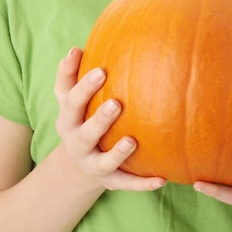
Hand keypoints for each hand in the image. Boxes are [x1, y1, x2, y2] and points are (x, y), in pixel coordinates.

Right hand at [54, 47, 165, 190]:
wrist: (79, 165)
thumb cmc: (82, 117)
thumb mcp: (71, 99)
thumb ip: (71, 75)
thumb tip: (77, 47)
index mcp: (68, 117)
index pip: (69, 98)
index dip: (78, 83)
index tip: (97, 66)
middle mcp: (77, 141)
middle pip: (83, 131)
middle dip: (98, 118)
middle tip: (116, 103)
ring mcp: (93, 164)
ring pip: (104, 161)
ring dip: (118, 152)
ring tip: (132, 141)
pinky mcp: (109, 181)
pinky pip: (127, 184)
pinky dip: (142, 183)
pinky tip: (162, 178)